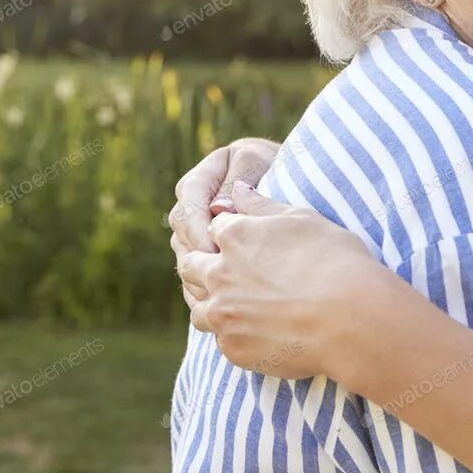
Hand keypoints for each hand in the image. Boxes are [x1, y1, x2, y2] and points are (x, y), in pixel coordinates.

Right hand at [168, 137, 279, 305]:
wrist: (290, 183)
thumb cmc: (277, 167)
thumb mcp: (259, 165)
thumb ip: (238, 181)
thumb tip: (219, 208)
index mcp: (201, 180)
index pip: (188, 203)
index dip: (198, 227)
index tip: (215, 248)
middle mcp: (193, 208)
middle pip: (182, 234)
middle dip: (197, 256)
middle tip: (217, 278)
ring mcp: (196, 232)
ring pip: (185, 258)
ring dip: (199, 278)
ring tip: (221, 296)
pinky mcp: (206, 256)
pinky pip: (195, 276)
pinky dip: (205, 292)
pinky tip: (221, 307)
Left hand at [178, 181, 381, 377]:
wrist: (352, 320)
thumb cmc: (336, 262)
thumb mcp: (303, 220)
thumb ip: (262, 205)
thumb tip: (237, 189)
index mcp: (235, 236)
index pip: (214, 227)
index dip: (230, 233)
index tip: (246, 242)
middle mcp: (219, 274)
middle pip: (191, 265)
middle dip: (204, 265)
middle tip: (234, 272)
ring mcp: (223, 314)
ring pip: (198, 308)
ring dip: (212, 303)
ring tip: (239, 305)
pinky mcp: (233, 348)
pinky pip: (220, 339)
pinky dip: (234, 334)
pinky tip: (257, 330)